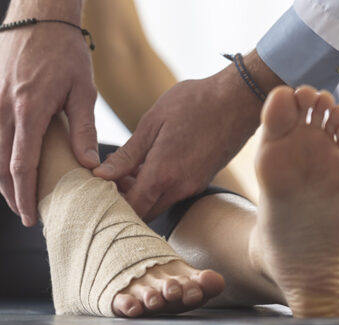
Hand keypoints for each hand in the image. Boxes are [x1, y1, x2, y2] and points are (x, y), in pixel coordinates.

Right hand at [0, 0, 98, 226]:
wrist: (37, 16)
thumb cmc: (65, 52)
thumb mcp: (83, 90)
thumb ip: (84, 130)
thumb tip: (91, 168)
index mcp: (28, 109)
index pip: (20, 166)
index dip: (23, 197)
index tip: (29, 217)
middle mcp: (1, 108)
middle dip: (9, 195)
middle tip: (22, 211)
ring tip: (12, 193)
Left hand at [93, 65, 265, 219]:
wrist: (239, 99)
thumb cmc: (194, 103)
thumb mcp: (152, 123)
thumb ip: (127, 155)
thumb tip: (101, 174)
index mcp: (163, 174)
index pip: (131, 208)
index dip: (111, 203)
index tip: (100, 187)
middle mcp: (180, 188)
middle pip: (144, 212)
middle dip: (125, 201)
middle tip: (111, 178)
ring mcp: (194, 186)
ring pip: (159, 203)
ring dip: (142, 193)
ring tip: (129, 169)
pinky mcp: (202, 180)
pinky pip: (174, 193)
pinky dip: (158, 186)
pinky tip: (150, 164)